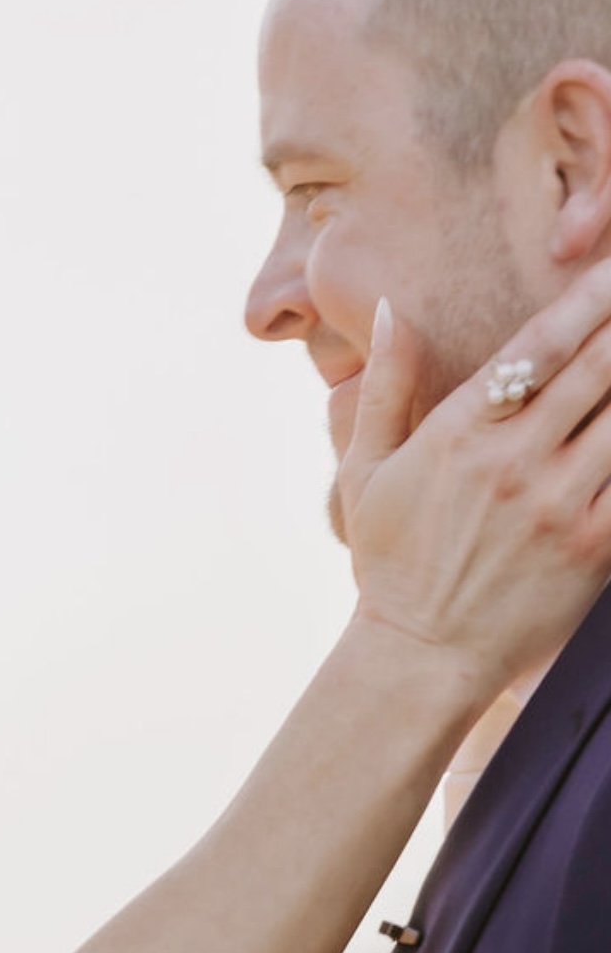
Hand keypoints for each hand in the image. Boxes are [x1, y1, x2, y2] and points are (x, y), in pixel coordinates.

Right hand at [338, 256, 610, 697]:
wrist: (421, 654)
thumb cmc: (391, 560)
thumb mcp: (366, 471)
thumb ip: (385, 386)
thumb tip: (386, 309)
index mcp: (458, 435)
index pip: (539, 345)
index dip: (588, 298)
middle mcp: (514, 461)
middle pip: (600, 369)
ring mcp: (561, 504)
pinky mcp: (595, 546)